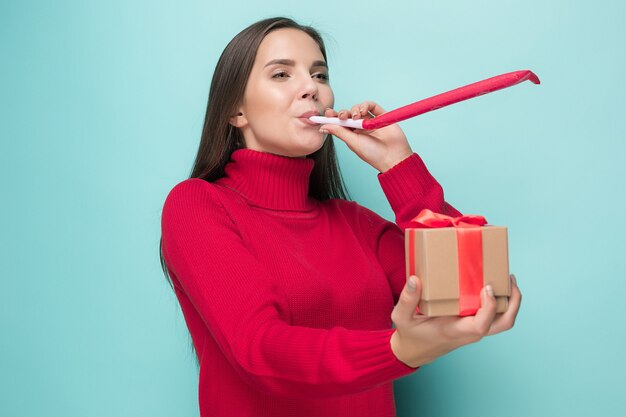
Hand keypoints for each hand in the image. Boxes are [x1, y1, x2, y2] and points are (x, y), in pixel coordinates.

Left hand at [320, 102, 412, 172]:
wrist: (394, 156)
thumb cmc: (373, 154)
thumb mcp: (353, 142)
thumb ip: (339, 132)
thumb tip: (323, 126)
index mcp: (352, 135)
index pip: (339, 123)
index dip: (332, 117)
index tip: (326, 113)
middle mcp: (360, 128)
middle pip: (348, 115)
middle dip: (343, 113)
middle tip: (342, 116)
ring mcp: (371, 121)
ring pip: (359, 109)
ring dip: (355, 109)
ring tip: (357, 115)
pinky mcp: (381, 116)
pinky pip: (372, 105)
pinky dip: (366, 105)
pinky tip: (364, 110)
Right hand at [390, 274, 521, 367]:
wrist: (414, 351)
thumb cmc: (410, 334)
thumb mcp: (401, 317)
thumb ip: (407, 299)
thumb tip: (415, 279)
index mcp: (455, 331)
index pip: (481, 325)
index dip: (489, 307)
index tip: (487, 287)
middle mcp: (469, 332)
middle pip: (504, 324)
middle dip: (513, 302)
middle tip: (510, 279)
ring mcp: (473, 330)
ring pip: (503, 321)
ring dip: (511, 302)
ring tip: (507, 280)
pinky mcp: (473, 325)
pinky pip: (494, 316)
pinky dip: (499, 302)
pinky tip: (492, 286)